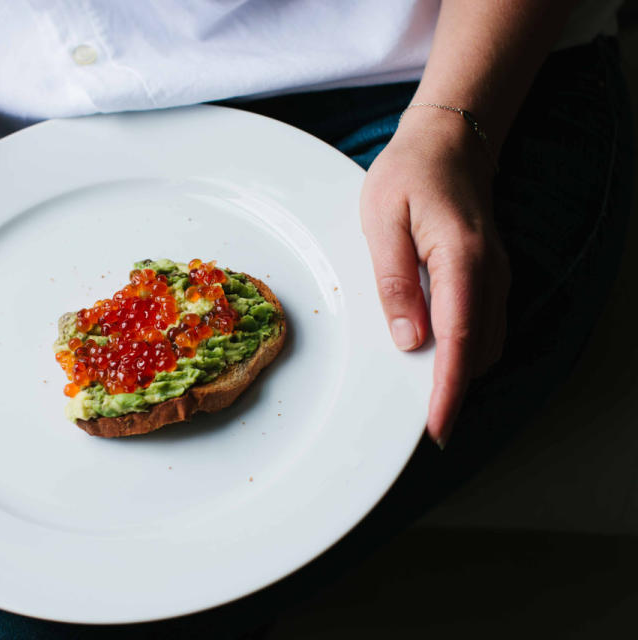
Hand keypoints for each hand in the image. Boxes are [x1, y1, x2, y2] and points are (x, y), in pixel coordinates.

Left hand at [359, 107, 509, 446]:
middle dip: (453, 391)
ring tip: (425, 396)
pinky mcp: (492, 278)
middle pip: (478, 351)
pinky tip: (438, 358)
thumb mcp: (382, 220)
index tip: (437, 427)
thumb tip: (409, 338)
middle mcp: (490, 273)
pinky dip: (466, 352)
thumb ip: (395, 280)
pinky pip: (485, 327)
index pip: (458, 339)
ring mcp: (497, 276)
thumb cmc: (409, 174)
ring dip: (460, 373)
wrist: (449, 141)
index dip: (447, 390)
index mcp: (461, 258)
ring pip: (486, 344)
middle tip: (421, 421)